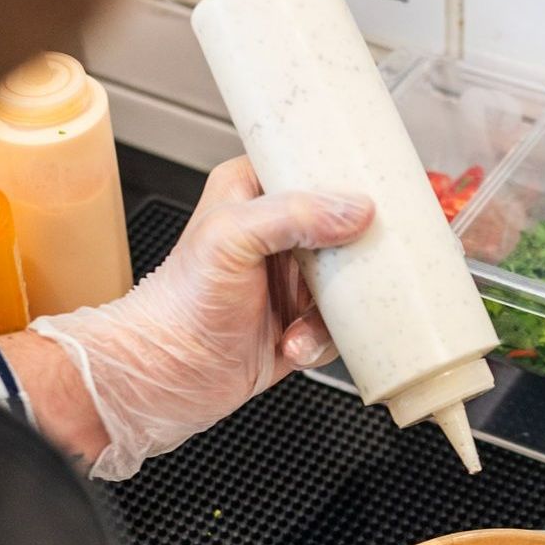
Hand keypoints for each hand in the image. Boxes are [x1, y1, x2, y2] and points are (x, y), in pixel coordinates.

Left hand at [32, 157, 373, 478]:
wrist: (168, 376)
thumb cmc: (179, 305)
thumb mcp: (231, 238)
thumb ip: (293, 215)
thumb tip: (354, 210)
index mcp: (255, 193)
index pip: (313, 168)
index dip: (348, 180)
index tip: (377, 197)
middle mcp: (277, 235)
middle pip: (345, 230)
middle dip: (352, 258)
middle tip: (354, 269)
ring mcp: (291, 282)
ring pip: (349, 284)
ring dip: (332, 312)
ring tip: (301, 323)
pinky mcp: (300, 324)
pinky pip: (338, 328)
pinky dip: (321, 342)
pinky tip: (293, 345)